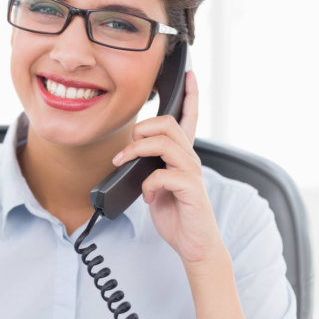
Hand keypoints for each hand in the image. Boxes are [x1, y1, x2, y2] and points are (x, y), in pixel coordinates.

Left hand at [109, 71, 224, 263]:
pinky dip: (148, 183)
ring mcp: (192, 173)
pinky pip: (163, 174)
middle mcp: (191, 159)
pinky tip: (147, 196)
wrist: (194, 245)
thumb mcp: (156, 185)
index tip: (189, 73)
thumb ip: (148, 166)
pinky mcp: (191, 189)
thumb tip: (129, 157)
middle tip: (125, 151)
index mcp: (183, 155)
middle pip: (168, 124)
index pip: (190, 117)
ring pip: (165, 143)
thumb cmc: (176, 214)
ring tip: (125, 165)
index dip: (191, 95)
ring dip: (136, 151)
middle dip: (141, 130)